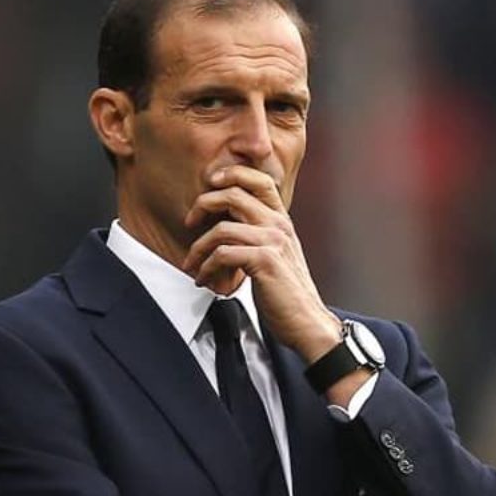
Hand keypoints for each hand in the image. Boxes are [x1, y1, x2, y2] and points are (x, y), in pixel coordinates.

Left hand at [180, 165, 339, 361]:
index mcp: (282, 221)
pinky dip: (205, 267)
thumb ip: (257, 235)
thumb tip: (225, 224)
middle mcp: (279, 226)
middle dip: (203, 206)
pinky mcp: (264, 261)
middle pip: (233, 195)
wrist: (306, 322)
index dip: (231, 174)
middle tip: (190, 223)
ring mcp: (273, 242)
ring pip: (221, 229)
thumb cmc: (286, 293)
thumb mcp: (276, 255)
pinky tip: (203, 279)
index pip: (259, 180)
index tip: (210, 185)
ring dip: (198, 249)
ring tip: (192, 265)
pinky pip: (222, 254)